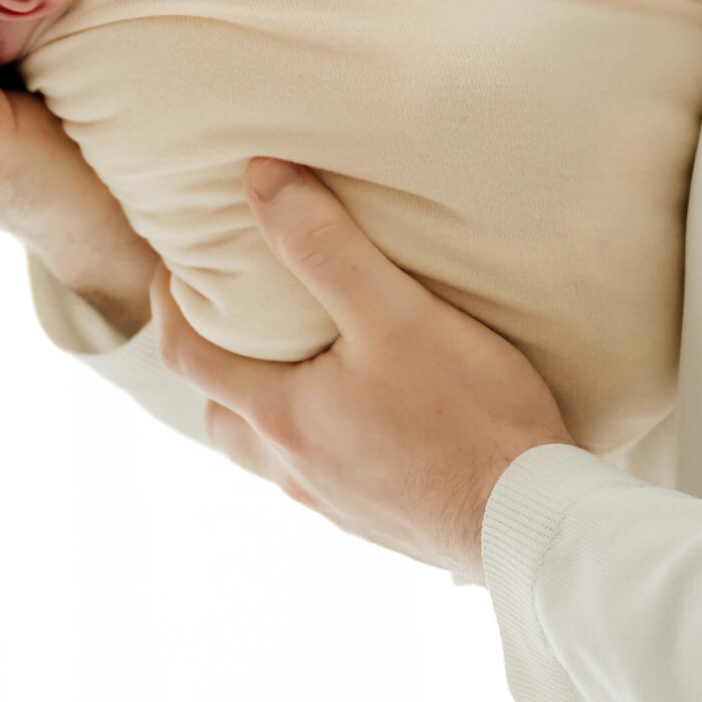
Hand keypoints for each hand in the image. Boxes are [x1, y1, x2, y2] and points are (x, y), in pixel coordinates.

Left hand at [149, 161, 574, 580]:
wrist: (533, 522)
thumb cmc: (467, 417)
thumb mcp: (395, 314)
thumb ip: (325, 248)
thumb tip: (262, 179)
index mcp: (282, 419)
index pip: (188, 359)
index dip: (168, 307)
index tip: (172, 266)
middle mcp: (297, 469)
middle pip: (223, 415)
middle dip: (215, 364)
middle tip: (231, 315)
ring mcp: (338, 502)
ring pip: (272, 453)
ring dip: (267, 408)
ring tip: (300, 363)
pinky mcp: (382, 520)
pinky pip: (326, 476)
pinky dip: (322, 438)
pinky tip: (367, 417)